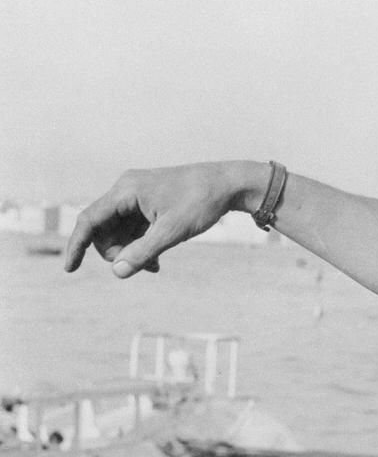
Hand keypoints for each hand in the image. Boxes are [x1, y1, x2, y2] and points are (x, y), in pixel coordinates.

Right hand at [64, 162, 252, 276]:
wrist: (229, 184)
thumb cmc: (202, 202)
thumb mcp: (173, 231)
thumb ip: (144, 252)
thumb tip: (118, 272)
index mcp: (126, 191)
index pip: (89, 220)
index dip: (77, 245)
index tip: (69, 269)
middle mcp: (126, 190)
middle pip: (103, 229)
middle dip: (116, 252)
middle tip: (142, 267)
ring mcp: (138, 197)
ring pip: (119, 231)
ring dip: (130, 252)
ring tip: (154, 267)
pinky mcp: (149, 204)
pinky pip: (134, 229)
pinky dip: (140, 245)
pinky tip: (156, 262)